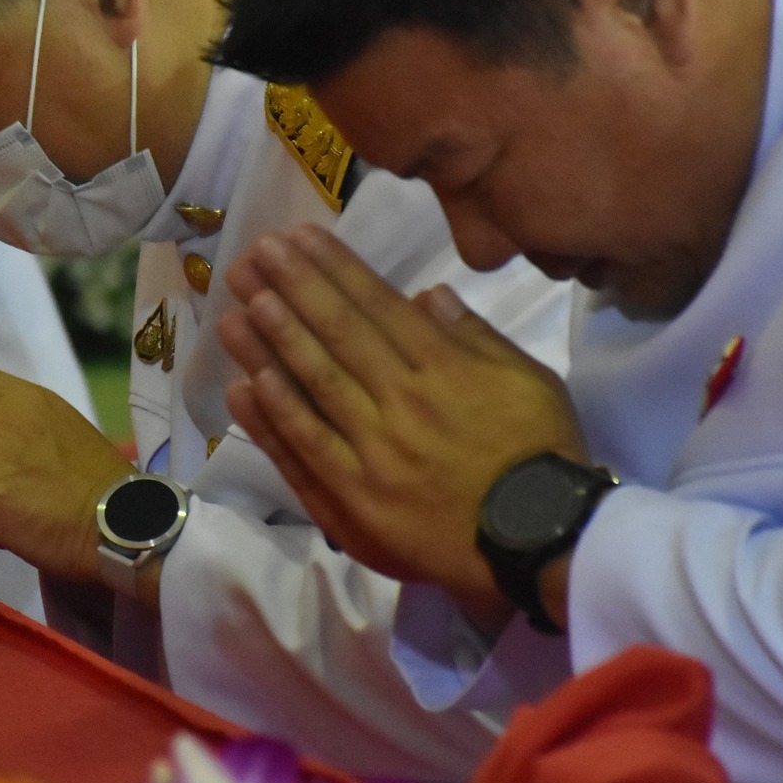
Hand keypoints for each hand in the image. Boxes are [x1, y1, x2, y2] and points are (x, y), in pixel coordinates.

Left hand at [216, 224, 582, 623]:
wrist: (540, 544)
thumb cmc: (542, 455)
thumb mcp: (530, 380)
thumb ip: (475, 336)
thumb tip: (427, 294)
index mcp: (444, 369)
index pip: (377, 307)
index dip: (333, 269)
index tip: (299, 238)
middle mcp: (401, 402)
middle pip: (337, 335)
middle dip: (293, 287)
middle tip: (256, 251)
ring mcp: (372, 452)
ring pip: (314, 385)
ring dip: (272, 340)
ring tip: (240, 300)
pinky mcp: (354, 500)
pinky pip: (307, 451)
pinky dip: (274, 417)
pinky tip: (244, 384)